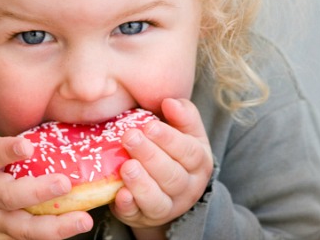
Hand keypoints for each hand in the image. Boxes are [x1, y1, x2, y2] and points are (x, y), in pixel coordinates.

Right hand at [0, 136, 92, 239]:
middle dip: (38, 191)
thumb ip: (6, 153)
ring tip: (82, 220)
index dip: (8, 150)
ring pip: (21, 228)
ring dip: (54, 226)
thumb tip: (54, 136)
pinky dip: (47, 239)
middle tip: (64, 183)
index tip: (27, 146)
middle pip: (7, 196)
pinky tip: (69, 234)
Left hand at [111, 98, 212, 236]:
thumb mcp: (184, 132)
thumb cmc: (171, 152)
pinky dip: (129, 205)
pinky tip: (120, 194)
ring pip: (157, 199)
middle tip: (129, 138)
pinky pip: (137, 214)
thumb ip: (182, 115)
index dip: (169, 139)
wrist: (163, 189)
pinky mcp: (143, 217)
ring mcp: (167, 206)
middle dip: (150, 156)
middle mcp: (187, 187)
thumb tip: (171, 102)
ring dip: (141, 183)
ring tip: (126, 166)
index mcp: (199, 162)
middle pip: (172, 175)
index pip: (188, 151)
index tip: (149, 126)